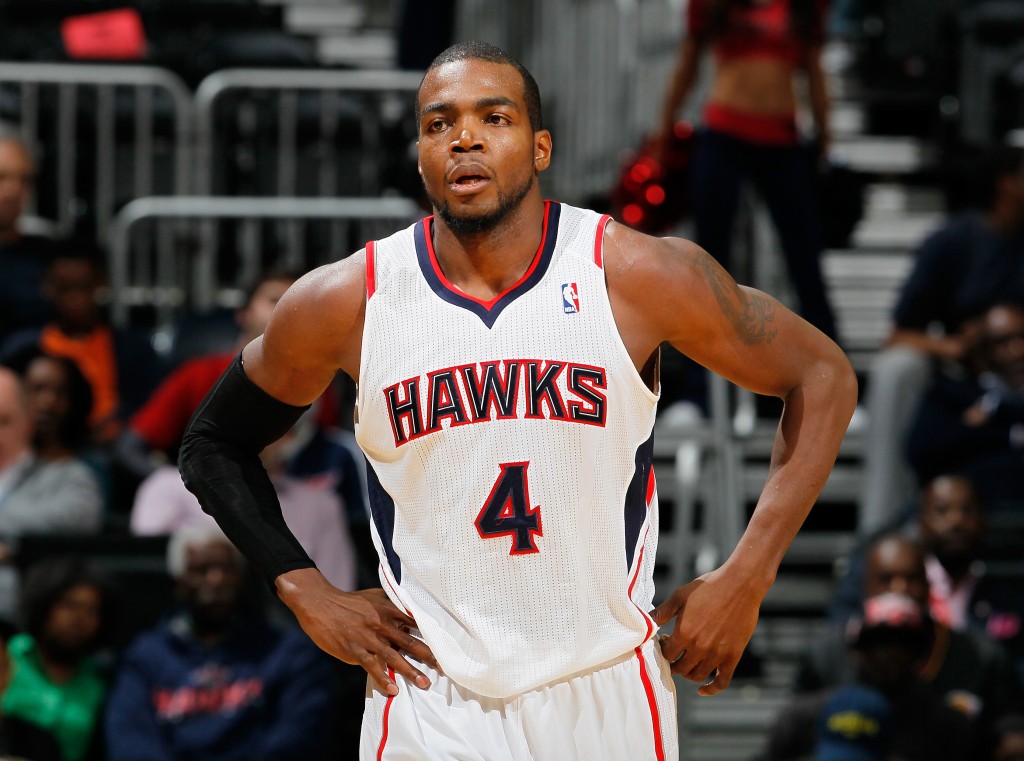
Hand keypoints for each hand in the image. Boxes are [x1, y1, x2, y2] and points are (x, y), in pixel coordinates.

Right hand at [277, 569, 438, 695]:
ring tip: (424, 684)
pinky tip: (393, 690)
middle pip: (410, 642)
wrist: (321, 604)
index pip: (415, 623)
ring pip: (394, 657)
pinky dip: (383, 679)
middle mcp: (382, 624)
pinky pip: (372, 666)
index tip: (445, 646)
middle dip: (428, 656)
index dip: (431, 635)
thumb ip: (391, 604)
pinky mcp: (355, 649)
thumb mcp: (374, 596)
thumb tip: (408, 611)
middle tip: (444, 668)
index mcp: (389, 610)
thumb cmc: (349, 602)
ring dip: (410, 671)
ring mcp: (369, 638)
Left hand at [651, 568, 761, 695]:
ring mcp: (717, 654)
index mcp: (684, 633)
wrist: (740, 585)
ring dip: (688, 673)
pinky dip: (711, 689)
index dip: (662, 650)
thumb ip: (663, 612)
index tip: (664, 641)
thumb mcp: (680, 596)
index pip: (667, 655)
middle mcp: (699, 647)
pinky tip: (702, 690)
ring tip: (685, 663)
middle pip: (680, 668)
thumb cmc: (708, 586)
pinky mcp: (732, 656)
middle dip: (673, 663)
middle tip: (673, 653)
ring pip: (697, 676)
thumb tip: (646, 621)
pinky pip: (722, 681)